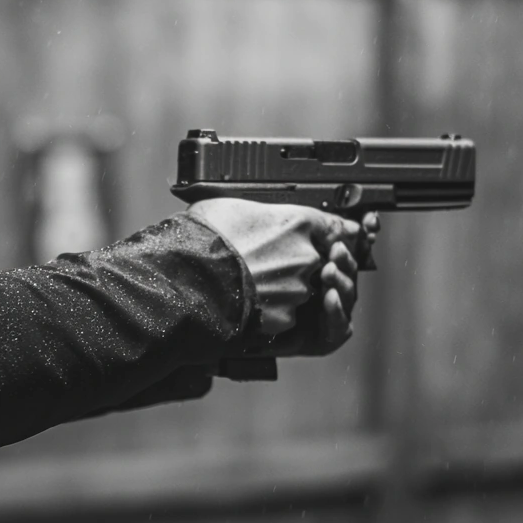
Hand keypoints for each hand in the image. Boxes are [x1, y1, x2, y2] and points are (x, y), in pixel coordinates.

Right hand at [189, 199, 370, 341]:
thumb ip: (258, 211)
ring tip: (249, 283)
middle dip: (295, 263)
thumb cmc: (203, 240)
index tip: (335, 237)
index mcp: (297, 223)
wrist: (186, 280)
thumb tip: (254, 214)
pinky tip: (246, 301)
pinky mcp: (286, 317)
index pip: (334, 226)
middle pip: (315, 260)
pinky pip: (284, 313)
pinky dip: (270, 310)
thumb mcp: (231, 206)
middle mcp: (306, 256)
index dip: (332, 233)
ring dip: (281, 288)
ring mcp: (297, 289)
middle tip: (265, 262)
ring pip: (298, 288)